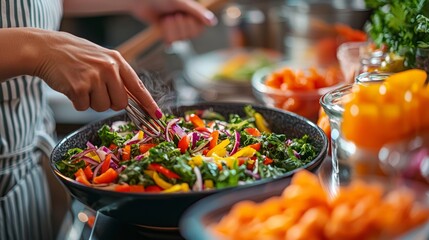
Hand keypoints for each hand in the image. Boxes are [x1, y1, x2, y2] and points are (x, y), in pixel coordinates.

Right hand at [30, 29, 160, 117]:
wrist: (47, 49)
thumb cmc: (76, 56)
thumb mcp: (103, 59)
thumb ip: (118, 76)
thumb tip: (132, 100)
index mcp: (117, 61)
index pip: (138, 86)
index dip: (148, 103)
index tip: (156, 115)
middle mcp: (109, 68)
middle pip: (120, 103)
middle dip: (109, 103)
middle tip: (96, 90)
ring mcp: (94, 77)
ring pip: (102, 107)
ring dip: (91, 102)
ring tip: (82, 85)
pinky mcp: (79, 87)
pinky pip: (84, 108)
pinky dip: (77, 102)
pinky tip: (72, 87)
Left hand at [129, 0, 216, 43]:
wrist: (141, 1)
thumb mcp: (181, 3)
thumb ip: (197, 12)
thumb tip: (212, 22)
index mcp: (193, 14)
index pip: (199, 29)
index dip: (191, 24)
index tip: (183, 14)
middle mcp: (187, 22)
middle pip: (190, 36)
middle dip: (179, 26)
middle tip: (172, 15)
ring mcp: (176, 29)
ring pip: (180, 39)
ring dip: (171, 29)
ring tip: (165, 19)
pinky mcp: (167, 34)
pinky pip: (171, 42)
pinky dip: (167, 36)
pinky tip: (163, 29)